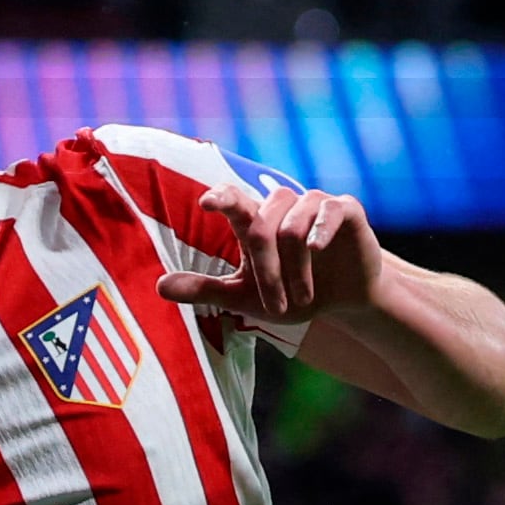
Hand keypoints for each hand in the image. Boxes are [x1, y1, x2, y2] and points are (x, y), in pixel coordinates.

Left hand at [159, 183, 387, 333]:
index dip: (221, 197)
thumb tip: (158, 287)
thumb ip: (205, 289)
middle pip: (262, 226)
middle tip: (277, 307)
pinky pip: (330, 209)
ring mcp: (315, 205)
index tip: (206, 203)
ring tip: (302, 298)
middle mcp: (283, 206)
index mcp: (256, 222)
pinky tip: (317, 249)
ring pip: (293, 225)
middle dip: (267, 270)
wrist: (343, 300)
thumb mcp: (245, 297)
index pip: (234, 200)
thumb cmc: (291, 293)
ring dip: (295, 267)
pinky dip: (321, 228)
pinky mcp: (346, 210)